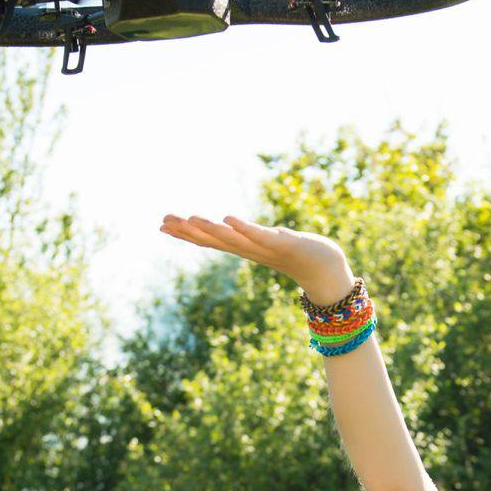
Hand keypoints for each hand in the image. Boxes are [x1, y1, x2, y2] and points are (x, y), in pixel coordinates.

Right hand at [158, 214, 351, 297]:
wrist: (329, 272)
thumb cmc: (300, 255)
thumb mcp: (269, 242)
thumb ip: (250, 237)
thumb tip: (233, 228)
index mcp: (245, 249)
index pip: (209, 240)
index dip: (185, 233)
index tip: (162, 224)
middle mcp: (250, 251)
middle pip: (213, 241)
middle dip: (188, 231)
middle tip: (163, 220)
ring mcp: (266, 249)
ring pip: (232, 240)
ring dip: (210, 230)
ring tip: (189, 218)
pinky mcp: (284, 245)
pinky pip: (261, 236)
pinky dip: (244, 229)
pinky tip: (228, 219)